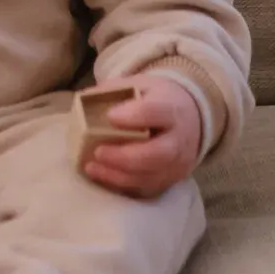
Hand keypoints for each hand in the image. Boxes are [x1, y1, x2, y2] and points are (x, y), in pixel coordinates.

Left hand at [83, 76, 201, 198]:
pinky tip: (102, 176)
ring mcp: (177, 164)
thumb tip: (83, 99)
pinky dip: (122, 184)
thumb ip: (114, 91)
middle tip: (98, 151)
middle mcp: (179, 140)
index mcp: (172, 109)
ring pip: (151, 176)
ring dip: (117, 175)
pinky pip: (146, 188)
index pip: (156, 113)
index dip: (133, 116)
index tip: (110, 116)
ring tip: (91, 167)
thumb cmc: (157, 99)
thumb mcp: (140, 85)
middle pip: (157, 153)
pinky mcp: (171, 180)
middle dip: (124, 156)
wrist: (192, 117)